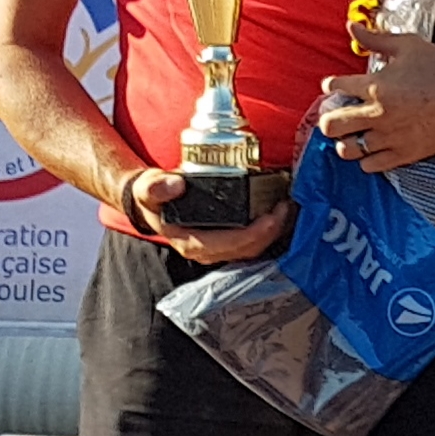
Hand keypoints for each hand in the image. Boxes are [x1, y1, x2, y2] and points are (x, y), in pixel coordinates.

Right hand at [126, 168, 290, 264]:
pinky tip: (281, 214)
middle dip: (271, 232)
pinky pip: (253, 241)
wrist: (151, 203)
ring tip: (288, 209)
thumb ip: (155, 187)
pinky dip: (269, 229)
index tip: (271, 217)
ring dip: (275, 232)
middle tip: (286, 208)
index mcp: (191, 242)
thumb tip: (176, 184)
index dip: (253, 234)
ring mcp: (219, 248)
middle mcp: (208, 251)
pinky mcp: (228, 240)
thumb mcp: (146, 189)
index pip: (229, 245)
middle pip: (247, 249)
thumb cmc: (152, 197)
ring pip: (253, 248)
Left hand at [318, 24, 434, 171]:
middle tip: (337, 114)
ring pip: (347, 150)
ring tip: (353, 133)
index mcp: (376, 86)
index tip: (337, 86)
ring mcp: (390, 138)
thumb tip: (351, 26)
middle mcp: (378, 114)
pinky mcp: (404, 154)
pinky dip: (366, 159)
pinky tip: (372, 147)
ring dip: (345, 141)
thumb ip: (375, 39)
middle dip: (328, 118)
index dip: (332, 85)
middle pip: (331, 125)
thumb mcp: (408, 46)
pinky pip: (371, 166)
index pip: (335, 88)